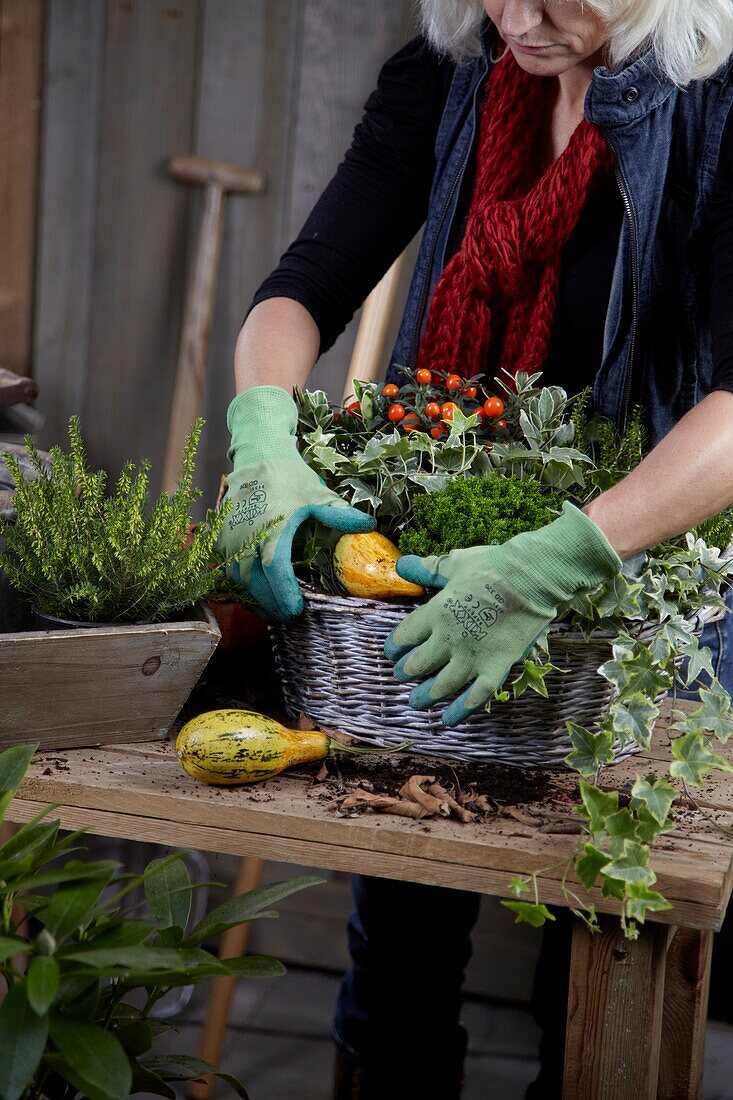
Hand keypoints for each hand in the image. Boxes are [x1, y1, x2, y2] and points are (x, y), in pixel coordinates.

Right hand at [218, 386, 374, 621]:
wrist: (258, 455)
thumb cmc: (291, 477)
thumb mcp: (318, 494)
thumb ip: (340, 515)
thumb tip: (369, 526)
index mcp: (274, 528)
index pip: (276, 570)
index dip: (284, 594)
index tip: (296, 610)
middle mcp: (247, 535)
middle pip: (254, 582)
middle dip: (270, 604)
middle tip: (288, 618)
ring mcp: (231, 537)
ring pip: (238, 579)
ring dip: (254, 598)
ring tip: (272, 610)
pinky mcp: (222, 537)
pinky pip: (228, 568)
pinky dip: (241, 585)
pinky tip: (256, 593)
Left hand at [383, 502, 620, 726]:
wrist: (533, 577)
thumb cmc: (493, 566)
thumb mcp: (454, 563)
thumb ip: (427, 569)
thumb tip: (402, 565)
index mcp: (435, 612)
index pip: (404, 636)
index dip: (395, 646)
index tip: (392, 651)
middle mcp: (449, 639)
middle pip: (418, 663)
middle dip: (406, 671)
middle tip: (401, 675)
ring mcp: (473, 656)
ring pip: (441, 685)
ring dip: (425, 695)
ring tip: (416, 702)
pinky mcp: (497, 667)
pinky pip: (476, 696)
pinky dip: (461, 710)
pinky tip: (448, 720)